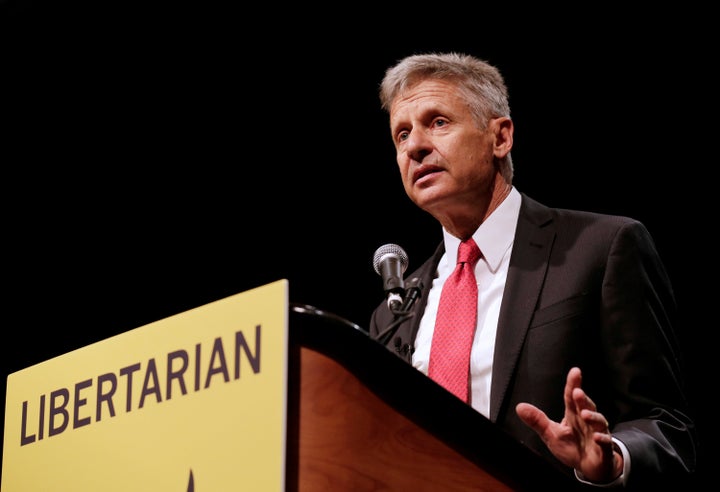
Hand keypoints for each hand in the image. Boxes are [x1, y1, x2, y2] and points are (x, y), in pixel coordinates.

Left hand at [515, 367, 622, 483]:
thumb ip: (537, 421)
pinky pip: (606, 442)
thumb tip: (519, 407)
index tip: (575, 371)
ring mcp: (597, 433)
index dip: (573, 384)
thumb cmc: (571, 447)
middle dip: (582, 399)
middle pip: (586, 406)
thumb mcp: (550, 434)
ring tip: (584, 413)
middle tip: (577, 392)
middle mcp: (587, 421)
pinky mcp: (604, 449)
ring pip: (599, 422)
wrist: (589, 468)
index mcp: (573, 415)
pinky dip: (603, 439)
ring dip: (593, 417)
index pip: (571, 397)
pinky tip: (598, 437)